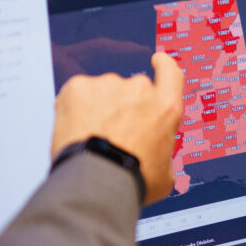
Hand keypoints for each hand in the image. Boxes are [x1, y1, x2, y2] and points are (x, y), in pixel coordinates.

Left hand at [50, 52, 184, 203]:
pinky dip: (75, 109)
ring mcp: (107, 84)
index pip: (170, 72)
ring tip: (93, 139)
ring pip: (103, 92)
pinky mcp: (78, 87)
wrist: (96, 183)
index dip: (163, 66)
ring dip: (99, 109)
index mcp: (165, 108)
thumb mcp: (165, 172)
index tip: (158, 61)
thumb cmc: (132, 180)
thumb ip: (163, 151)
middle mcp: (138, 89)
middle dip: (125, 106)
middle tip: (115, 134)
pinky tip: (77, 133)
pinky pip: (78, 94)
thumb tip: (158, 155)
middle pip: (133, 89)